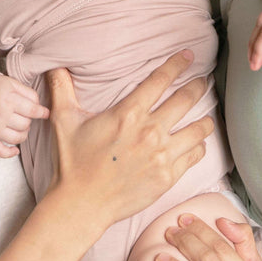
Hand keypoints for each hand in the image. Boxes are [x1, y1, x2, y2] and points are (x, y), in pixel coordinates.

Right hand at [0, 73, 48, 157]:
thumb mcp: (12, 83)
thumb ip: (29, 93)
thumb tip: (40, 108)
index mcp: (8, 100)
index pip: (32, 111)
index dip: (42, 112)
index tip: (44, 113)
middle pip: (26, 125)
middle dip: (28, 120)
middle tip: (23, 115)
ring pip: (17, 138)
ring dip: (22, 134)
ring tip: (18, 126)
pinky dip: (9, 153)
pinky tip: (15, 150)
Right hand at [47, 51, 213, 231]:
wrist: (81, 204)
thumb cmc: (73, 163)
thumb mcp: (63, 120)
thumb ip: (62, 88)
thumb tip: (54, 64)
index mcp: (128, 114)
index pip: (160, 80)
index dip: (177, 64)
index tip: (187, 56)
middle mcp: (150, 132)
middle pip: (186, 99)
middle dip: (198, 86)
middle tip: (203, 81)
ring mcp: (162, 155)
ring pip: (199, 129)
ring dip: (205, 120)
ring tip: (207, 117)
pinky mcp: (168, 177)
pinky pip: (195, 155)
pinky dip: (199, 147)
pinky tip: (197, 144)